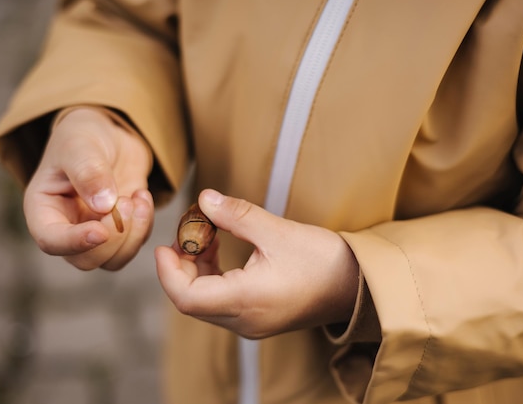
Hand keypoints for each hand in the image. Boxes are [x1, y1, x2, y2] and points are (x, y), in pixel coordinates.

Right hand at [24, 107, 153, 270]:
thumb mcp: (80, 146)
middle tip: (125, 201)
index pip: (51, 241)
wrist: (107, 135)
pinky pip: (134, 245)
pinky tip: (142, 196)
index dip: (75, 242)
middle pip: (86, 259)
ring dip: (133, 235)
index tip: (100, 230)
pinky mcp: (120, 231)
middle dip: (113, 236)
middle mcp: (66, 229)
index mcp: (43, 210)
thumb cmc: (82, 137)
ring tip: (137, 198)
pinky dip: (145, 226)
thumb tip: (103, 205)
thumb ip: (88, 172)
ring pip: (113, 260)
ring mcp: (94, 233)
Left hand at [155, 189, 359, 338]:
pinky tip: (221, 252)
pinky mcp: (260, 319)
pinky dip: (214, 279)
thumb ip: (236, 215)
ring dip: (197, 272)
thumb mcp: (277, 231)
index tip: (164, 244)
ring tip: (205, 237)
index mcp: (246, 301)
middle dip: (181, 267)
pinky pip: (223, 304)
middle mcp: (244, 320)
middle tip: (186, 233)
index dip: (167, 272)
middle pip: (192, 301)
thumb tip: (204, 199)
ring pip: (206, 303)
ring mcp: (252, 323)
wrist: (358, 285)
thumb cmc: (323, 260)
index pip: (186, 297)